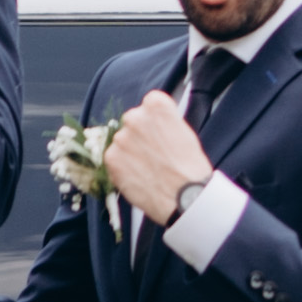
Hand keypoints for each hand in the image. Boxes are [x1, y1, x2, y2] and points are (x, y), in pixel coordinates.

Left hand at [102, 89, 211, 224]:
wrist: (184, 197)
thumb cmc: (190, 167)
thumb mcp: (184, 132)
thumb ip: (164, 122)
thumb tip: (154, 124)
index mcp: (156, 105)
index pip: (149, 103)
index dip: (156, 120)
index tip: (161, 132)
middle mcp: (135, 117)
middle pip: (133, 120)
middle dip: (140, 134)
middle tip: (153, 153)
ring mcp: (120, 138)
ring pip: (122, 141)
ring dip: (130, 151)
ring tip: (148, 168)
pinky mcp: (111, 158)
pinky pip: (114, 158)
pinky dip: (123, 167)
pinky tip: (139, 176)